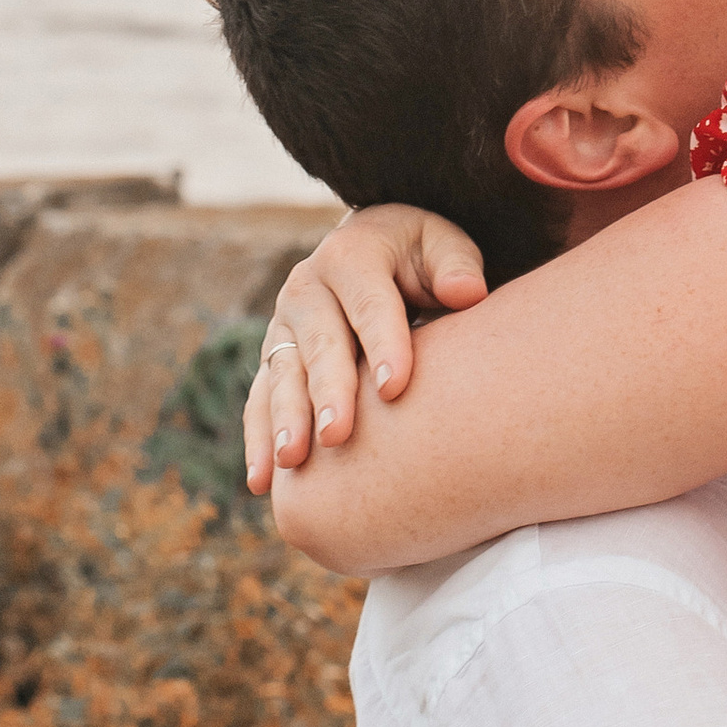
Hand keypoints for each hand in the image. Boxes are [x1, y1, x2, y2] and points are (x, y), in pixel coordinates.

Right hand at [244, 207, 489, 489]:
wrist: (373, 250)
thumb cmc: (419, 257)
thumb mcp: (442, 244)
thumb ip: (455, 265)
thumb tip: (467, 292)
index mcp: (351, 256)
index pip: (369, 303)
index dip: (383, 344)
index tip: (395, 388)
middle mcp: (307, 290)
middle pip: (320, 345)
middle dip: (329, 391)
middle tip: (338, 435)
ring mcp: (285, 328)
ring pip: (283, 377)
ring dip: (286, 420)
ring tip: (293, 460)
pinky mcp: (274, 362)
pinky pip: (260, 402)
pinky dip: (259, 440)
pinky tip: (262, 481)